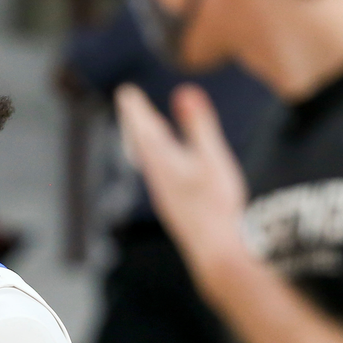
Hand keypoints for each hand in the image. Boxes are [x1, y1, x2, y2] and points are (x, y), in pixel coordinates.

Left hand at [115, 82, 249, 282]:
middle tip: (128, 105)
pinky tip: (163, 168)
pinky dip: (155, 160)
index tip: (126, 92)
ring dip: (143, 141)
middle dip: (135, 122)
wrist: (216, 251)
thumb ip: (199, 125)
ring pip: (148, 162)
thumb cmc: (216, 204)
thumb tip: (185, 91)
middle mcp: (158, 179)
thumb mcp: (211, 157)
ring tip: (142, 130)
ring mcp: (165, 196)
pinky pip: (158, 176)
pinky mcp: (174, 209)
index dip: (136, 109)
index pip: (145, 129)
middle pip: (141, 145)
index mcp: (164, 163)